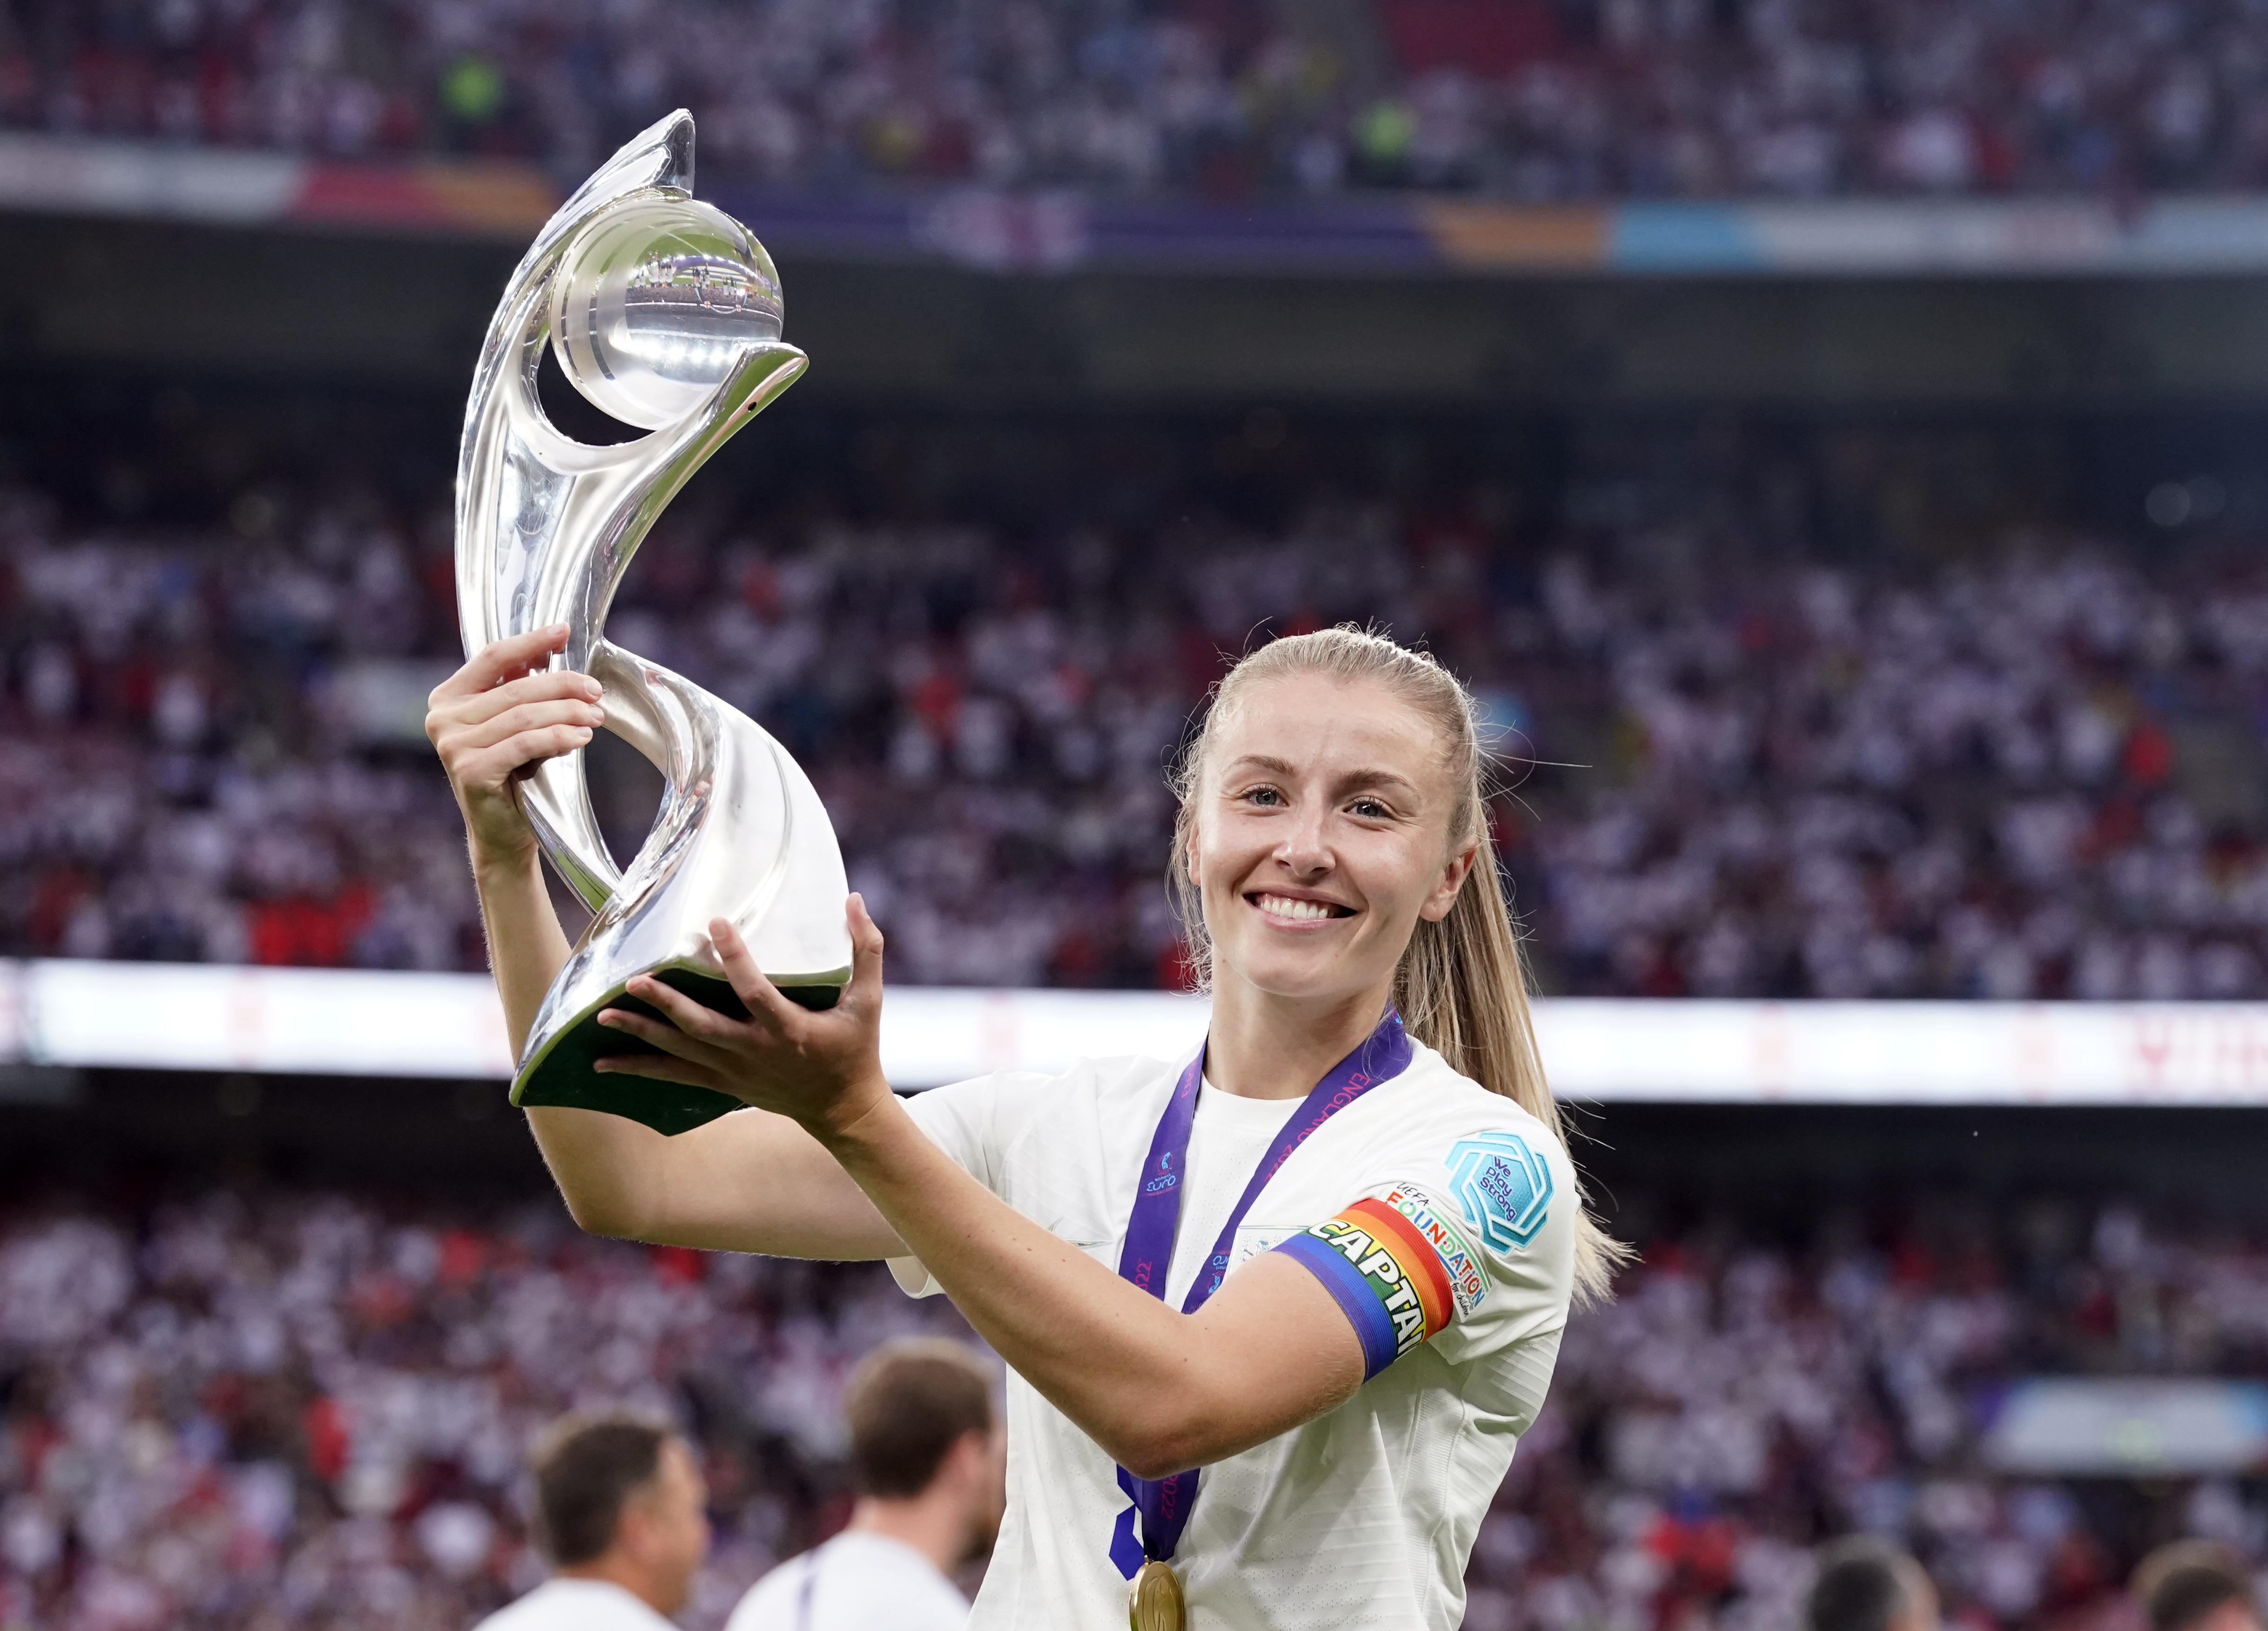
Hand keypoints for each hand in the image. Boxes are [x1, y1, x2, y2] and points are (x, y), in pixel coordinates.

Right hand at [426, 625, 606, 865]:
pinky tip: (581, 738)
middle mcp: (443, 718)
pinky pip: (525, 743)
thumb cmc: (512, 773)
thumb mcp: (515, 725)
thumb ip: (523, 691)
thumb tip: (554, 652)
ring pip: (524, 715)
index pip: (493, 657)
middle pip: (515, 687)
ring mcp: (453, 745)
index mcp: (449, 698)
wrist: (501, 832)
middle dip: (562, 685)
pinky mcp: (470, 770)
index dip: (531, 641)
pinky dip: (559, 737)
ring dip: (567, 712)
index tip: (563, 631)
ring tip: (594, 716)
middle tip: (594, 690)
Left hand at [592, 898, 893, 1142]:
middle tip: (633, 981)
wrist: (842, 1111)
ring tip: (603, 1014)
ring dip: (641, 1033)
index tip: (714, 923)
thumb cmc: (857, 1049)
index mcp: (789, 1030)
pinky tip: (603, 1062)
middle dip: (666, 1005)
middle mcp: (756, 1053)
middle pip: (702, 1028)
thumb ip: (866, 949)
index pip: (755, 992)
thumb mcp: (869, 1001)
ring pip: (680, 1053)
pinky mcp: (724, 1085)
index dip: (735, 958)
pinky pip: (675, 1076)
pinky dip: (639, 1068)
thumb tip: (854, 899)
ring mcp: (735, 1072)